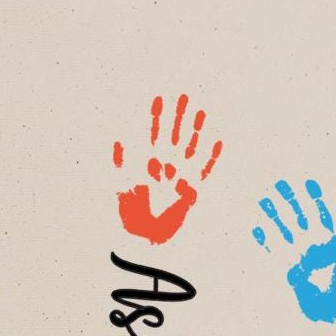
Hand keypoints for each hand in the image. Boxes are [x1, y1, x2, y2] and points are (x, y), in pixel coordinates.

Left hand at [113, 92, 224, 244]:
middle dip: (178, 115)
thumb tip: (118, 138)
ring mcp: (178, 176)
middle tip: (184, 94)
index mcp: (146, 163)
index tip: (159, 96)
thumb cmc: (129, 216)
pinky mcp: (191, 190)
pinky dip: (211, 156)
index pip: (152, 133)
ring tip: (201, 111)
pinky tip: (218, 141)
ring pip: (190, 146)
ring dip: (195, 129)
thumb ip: (120, 164)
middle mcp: (164, 166)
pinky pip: (204, 170)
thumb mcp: (120, 188)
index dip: (156, 116)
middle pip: (173, 134)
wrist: (144, 241)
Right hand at [252, 176, 335, 323]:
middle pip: (300, 218)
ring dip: (274, 216)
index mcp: (333, 243)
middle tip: (279, 182)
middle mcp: (315, 247)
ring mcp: (301, 259)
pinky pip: (275, 253)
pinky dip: (265, 241)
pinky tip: (256, 228)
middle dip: (290, 200)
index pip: (322, 214)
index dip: (315, 198)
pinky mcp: (290, 273)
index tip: (308, 181)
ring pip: (285, 231)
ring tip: (263, 199)